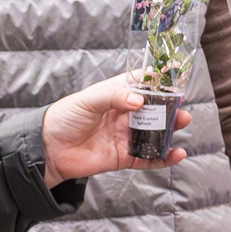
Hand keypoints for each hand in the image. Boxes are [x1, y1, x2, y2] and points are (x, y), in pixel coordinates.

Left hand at [40, 76, 189, 183]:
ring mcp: (126, 136)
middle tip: (181, 104)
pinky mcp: (125, 157)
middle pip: (155, 109)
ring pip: (156, 132)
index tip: (176, 73)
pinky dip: (164, 158)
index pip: (143, 84)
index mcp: (117, 95)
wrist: (48, 149)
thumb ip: (114, 96)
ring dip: (171, 128)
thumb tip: (140, 101)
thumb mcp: (88, 99)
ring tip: (182, 122)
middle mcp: (125, 115)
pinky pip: (149, 158)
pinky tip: (177, 154)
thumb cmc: (64, 117)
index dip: (159, 79)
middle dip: (171, 106)